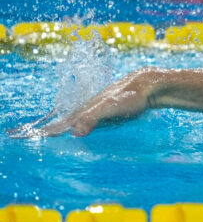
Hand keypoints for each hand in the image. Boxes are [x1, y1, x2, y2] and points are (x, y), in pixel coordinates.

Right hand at [9, 69, 154, 137]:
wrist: (148, 85)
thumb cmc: (129, 97)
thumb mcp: (110, 108)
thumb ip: (92, 118)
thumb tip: (74, 131)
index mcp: (86, 109)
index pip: (65, 123)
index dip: (51, 130)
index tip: (36, 136)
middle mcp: (90, 107)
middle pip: (68, 119)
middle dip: (54, 127)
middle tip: (38, 134)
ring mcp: (100, 107)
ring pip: (78, 117)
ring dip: (66, 125)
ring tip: (55, 131)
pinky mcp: (110, 109)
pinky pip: (91, 117)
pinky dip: (81, 122)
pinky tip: (83, 125)